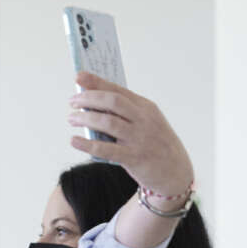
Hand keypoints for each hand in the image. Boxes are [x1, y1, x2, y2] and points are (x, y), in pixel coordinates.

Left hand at [68, 72, 194, 196]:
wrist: (175, 171)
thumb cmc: (155, 144)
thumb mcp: (146, 122)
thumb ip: (124, 113)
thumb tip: (93, 105)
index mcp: (146, 108)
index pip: (118, 90)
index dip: (97, 82)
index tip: (79, 76)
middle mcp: (144, 120)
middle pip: (112, 102)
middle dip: (89, 98)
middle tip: (72, 101)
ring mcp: (139, 138)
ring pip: (108, 122)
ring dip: (85, 118)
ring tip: (71, 118)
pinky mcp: (134, 158)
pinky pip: (106, 149)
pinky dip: (87, 144)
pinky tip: (74, 141)